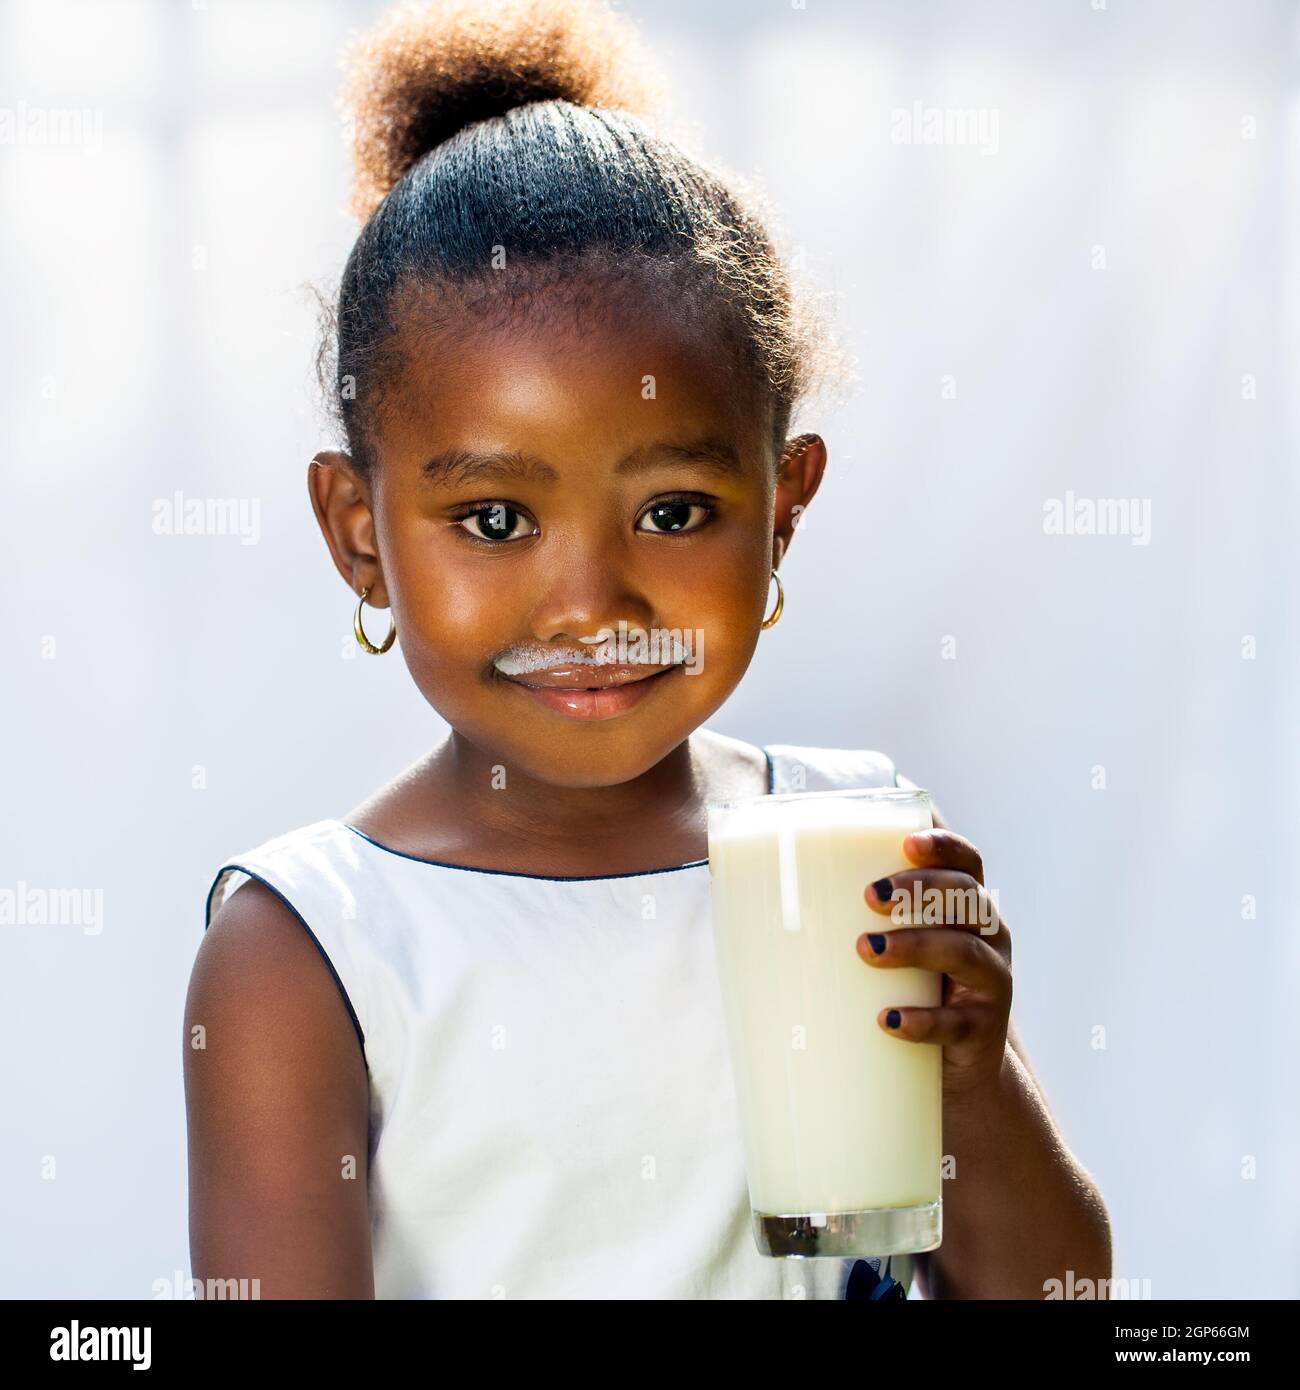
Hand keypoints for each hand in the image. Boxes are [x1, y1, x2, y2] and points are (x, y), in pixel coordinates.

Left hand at [856, 828, 1010, 1099]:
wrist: (957, 1064)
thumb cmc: (914, 984)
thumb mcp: (899, 940)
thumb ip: (862, 910)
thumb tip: (781, 873)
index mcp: (967, 906)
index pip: (968, 862)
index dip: (944, 847)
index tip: (906, 843)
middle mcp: (987, 938)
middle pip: (966, 899)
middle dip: (920, 890)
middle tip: (870, 896)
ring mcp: (990, 985)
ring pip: (965, 953)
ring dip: (914, 945)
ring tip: (867, 949)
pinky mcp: (981, 1032)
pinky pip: (956, 1023)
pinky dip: (922, 1020)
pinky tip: (887, 1018)